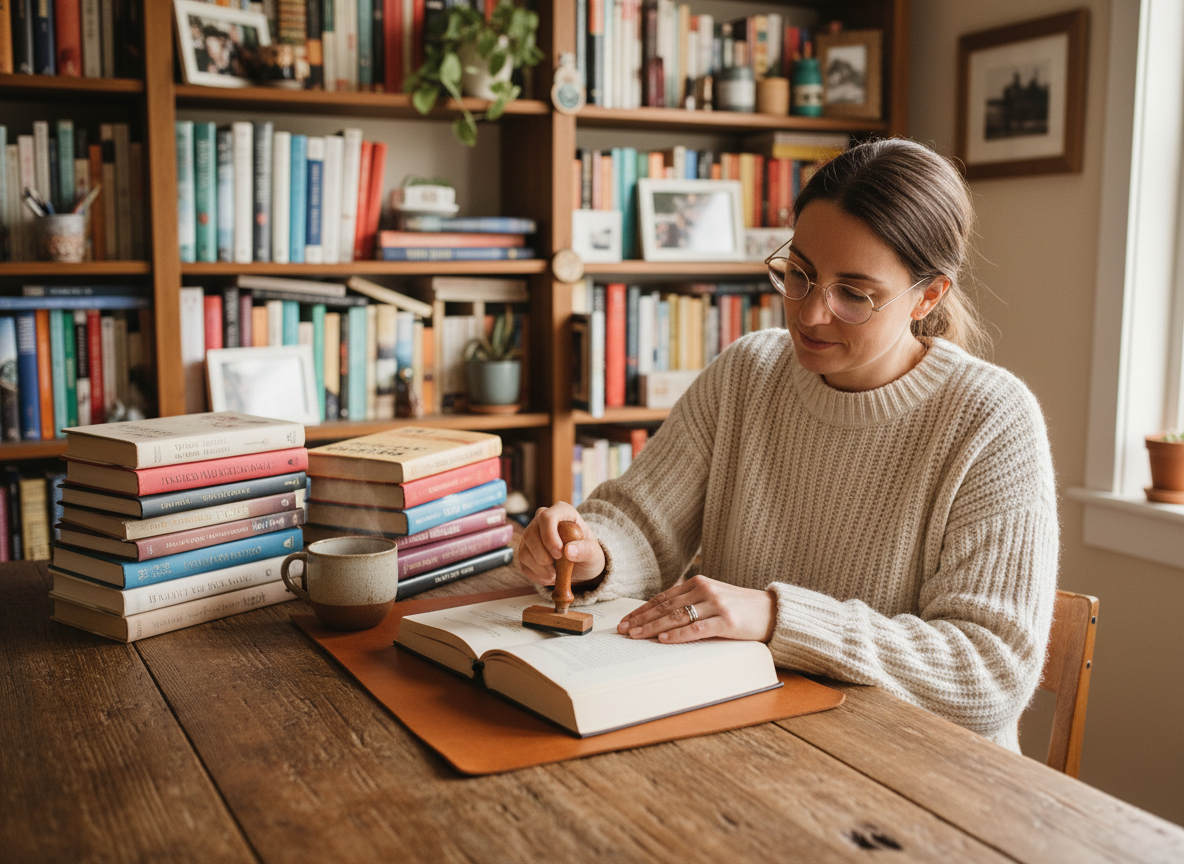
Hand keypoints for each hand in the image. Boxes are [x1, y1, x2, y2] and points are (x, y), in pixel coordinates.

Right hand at [516, 502, 605, 587]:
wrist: (580, 563)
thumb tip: (568, 550)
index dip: (549, 536)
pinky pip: (523, 563)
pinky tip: (549, 577)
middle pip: (530, 534)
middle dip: (542, 556)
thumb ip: (585, 550)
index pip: (547, 517)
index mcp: (562, 511)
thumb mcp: (593, 552)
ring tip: (555, 575)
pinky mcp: (525, 549)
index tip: (559, 554)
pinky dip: (536, 574)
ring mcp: (531, 533)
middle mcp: (542, 519)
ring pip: (524, 550)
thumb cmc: (587, 552)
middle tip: (557, 569)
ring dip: (539, 568)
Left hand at [617, 575, 775, 643]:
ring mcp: (716, 605)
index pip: (662, 598)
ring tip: (636, 636)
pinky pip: (697, 629)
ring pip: (676, 617)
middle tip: (623, 630)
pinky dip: (678, 635)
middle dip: (641, 620)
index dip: (641, 610)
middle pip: (665, 607)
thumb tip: (659, 616)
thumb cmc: (739, 607)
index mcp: (698, 583)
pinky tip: (663, 640)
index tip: (625, 621)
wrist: (771, 611)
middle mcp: (704, 590)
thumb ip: (689, 601)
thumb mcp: (712, 598)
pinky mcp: (727, 621)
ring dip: (653, 628)